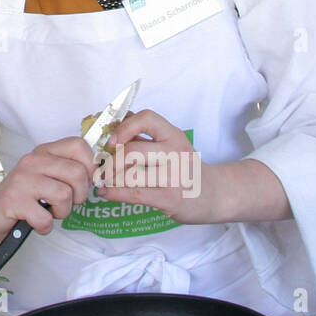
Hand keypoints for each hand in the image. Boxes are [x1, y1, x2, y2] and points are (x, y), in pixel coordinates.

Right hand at [0, 136, 96, 241]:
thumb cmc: (24, 196)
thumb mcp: (47, 176)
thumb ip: (69, 170)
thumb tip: (100, 173)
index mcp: (44, 152)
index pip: (79, 146)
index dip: (89, 168)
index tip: (81, 184)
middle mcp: (33, 161)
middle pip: (77, 173)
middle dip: (79, 196)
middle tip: (65, 203)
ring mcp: (22, 179)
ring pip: (64, 195)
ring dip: (62, 213)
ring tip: (49, 212)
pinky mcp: (13, 200)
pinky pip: (45, 218)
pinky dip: (44, 226)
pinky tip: (35, 222)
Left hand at [95, 109, 213, 222]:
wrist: (216, 194)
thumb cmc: (185, 168)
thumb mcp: (171, 145)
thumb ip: (144, 137)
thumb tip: (107, 128)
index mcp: (173, 135)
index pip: (147, 118)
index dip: (124, 127)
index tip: (111, 140)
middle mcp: (176, 152)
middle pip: (133, 151)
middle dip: (109, 161)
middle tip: (99, 166)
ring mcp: (174, 176)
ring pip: (130, 174)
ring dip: (109, 178)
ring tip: (101, 180)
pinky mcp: (170, 197)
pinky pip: (134, 193)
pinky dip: (114, 193)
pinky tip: (106, 192)